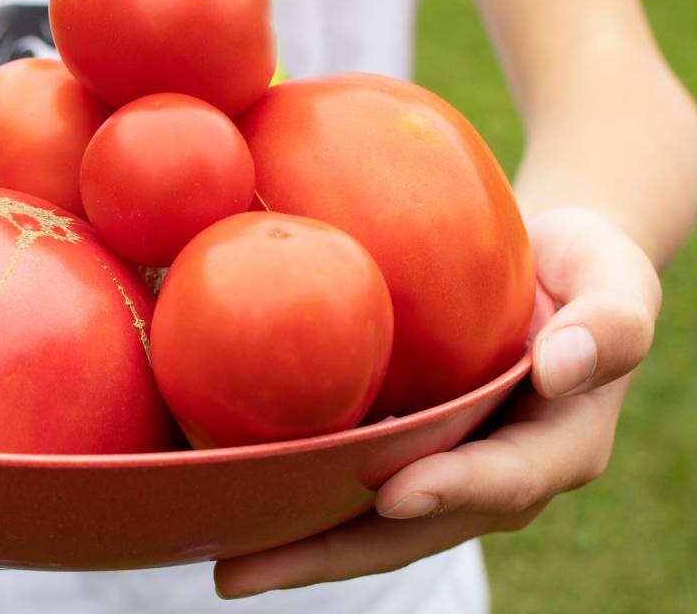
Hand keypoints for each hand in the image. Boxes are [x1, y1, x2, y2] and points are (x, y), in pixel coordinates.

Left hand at [213, 206, 660, 598]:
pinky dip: (297, 494)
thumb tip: (558, 368)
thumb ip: (608, 326)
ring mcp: (443, 467)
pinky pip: (349, 479)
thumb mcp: (615, 283)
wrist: (546, 265)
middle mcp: (492, 474)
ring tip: (222, 560)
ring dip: (298, 543)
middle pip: (411, 527)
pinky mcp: (403, 445)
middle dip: (331, 554)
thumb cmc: (586, 270)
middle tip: (242, 573)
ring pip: (368, 519)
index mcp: (556, 447)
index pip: (504, 479)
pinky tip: (235, 496)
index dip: (452, 491)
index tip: (394, 493)